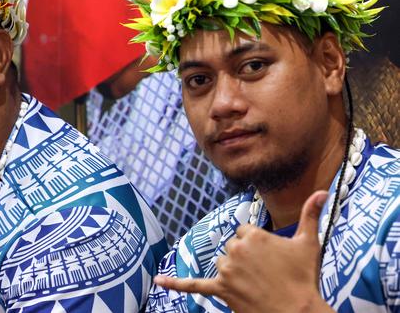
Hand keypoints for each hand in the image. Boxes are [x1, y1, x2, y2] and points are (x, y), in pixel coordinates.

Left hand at [154, 191, 334, 312]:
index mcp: (253, 235)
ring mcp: (226, 270)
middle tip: (267, 273)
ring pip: (222, 263)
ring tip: (256, 283)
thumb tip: (323, 191)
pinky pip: (194, 285)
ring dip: (233, 271)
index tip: (271, 257)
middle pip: (232, 247)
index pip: (244, 232)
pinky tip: (158, 282)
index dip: (257, 244)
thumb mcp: (308, 243)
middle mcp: (236, 249)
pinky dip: (175, 284)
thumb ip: (311, 214)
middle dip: (246, 258)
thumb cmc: (304, 278)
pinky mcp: (221, 290)